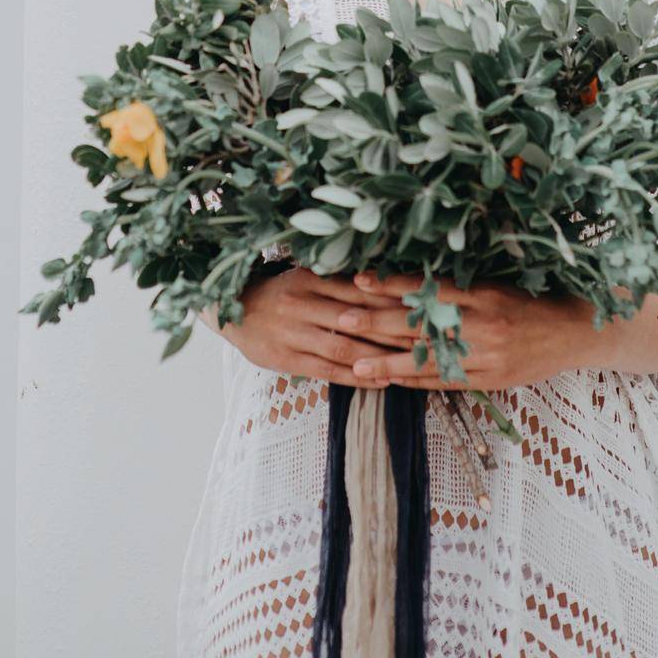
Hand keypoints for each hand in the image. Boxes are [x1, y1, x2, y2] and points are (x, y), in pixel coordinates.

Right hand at [219, 265, 423, 386]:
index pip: (358, 290)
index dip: (390, 301)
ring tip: (408, 364)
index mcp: (310, 279)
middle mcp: (302, 304)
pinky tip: (380, 380)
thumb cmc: (278, 293)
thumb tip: (382, 285)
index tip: (420, 307)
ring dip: (378, 357)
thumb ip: (336, 282)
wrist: (233, 310)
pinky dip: (356, 376)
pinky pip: (327, 370)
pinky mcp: (287, 359)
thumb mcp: (304, 277)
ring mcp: (293, 333)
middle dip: (392, 330)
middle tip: (425, 338)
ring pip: (343, 347)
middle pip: (355, 319)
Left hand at [342, 272, 596, 388]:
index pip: (428, 288)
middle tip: (342, 319)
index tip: (359, 279)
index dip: (391, 284)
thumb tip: (409, 283)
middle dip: (377, 323)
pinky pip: (445, 382)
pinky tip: (390, 381)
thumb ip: (459, 288)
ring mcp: (487, 356)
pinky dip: (416, 382)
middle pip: (421, 325)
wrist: (574, 331)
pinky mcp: (491, 380)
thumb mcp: (497, 285)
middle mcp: (483, 324)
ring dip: (387, 362)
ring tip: (354, 363)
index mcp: (482, 294)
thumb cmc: (531, 301)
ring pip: (428, 360)